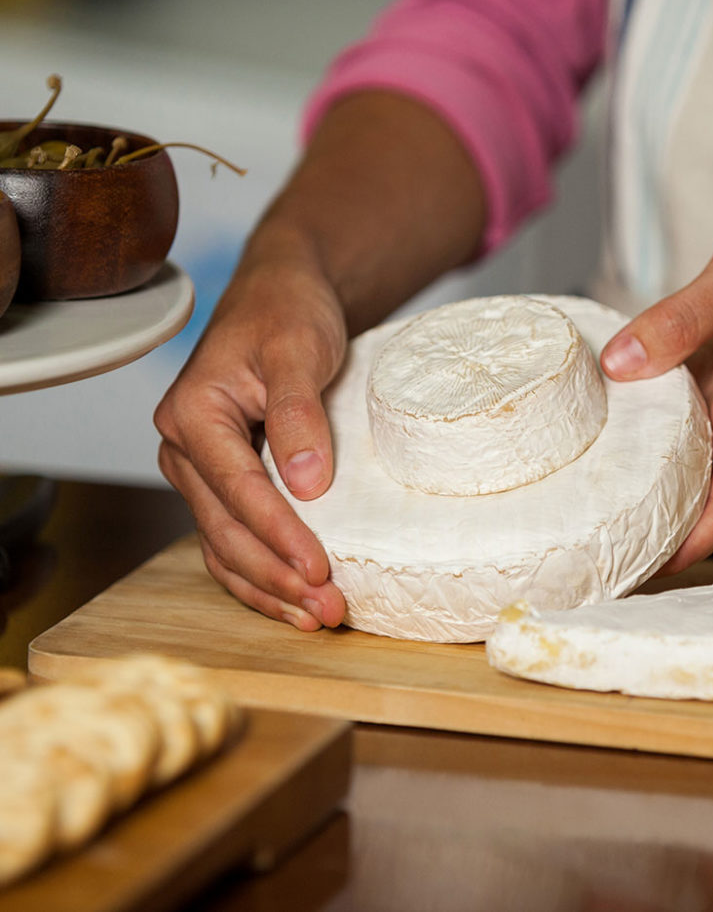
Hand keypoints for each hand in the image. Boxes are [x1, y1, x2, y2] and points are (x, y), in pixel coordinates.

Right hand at [155, 92, 486, 628]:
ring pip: (224, 545)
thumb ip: (297, 412)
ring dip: (268, 587)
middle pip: (225, 529)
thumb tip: (306, 485)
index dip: (279, 535)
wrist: (284, 294)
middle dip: (276, 576)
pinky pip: (233, 538)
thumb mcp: (298, 349)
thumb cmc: (288, 312)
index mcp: (193, 412)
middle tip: (327, 609)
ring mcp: (202, 468)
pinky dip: (261, 572)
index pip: (237, 489)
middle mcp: (185, 447)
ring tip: (316, 617)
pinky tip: (293, 599)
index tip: (319, 570)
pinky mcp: (225, 480)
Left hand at [600, 190, 712, 569]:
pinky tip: (615, 436)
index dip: (693, 546)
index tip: (646, 571)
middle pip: (708, 497)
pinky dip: (655, 438)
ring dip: (657, 490)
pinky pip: (689, 421)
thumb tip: (619, 365)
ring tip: (597, 508)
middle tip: (600, 550)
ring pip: (697, 463)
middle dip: (663, 532)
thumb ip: (680, 319)